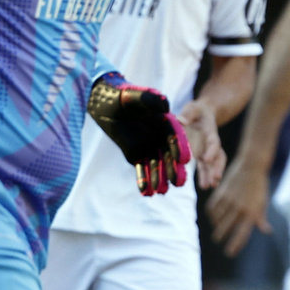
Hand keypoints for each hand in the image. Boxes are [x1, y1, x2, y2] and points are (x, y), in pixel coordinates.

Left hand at [86, 78, 190, 196]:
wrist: (104, 104)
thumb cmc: (120, 96)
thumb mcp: (133, 96)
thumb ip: (149, 99)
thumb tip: (165, 104)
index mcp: (164, 121)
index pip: (175, 135)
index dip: (180, 147)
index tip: (185, 160)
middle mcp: (159, 136)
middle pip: (168, 154)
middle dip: (173, 169)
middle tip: (178, 182)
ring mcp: (148, 146)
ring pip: (156, 165)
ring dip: (159, 178)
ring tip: (161, 192)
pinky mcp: (136, 155)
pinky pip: (141, 169)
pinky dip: (143, 180)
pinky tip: (146, 193)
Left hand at [178, 101, 225, 189]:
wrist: (203, 113)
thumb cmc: (197, 110)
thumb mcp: (193, 107)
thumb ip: (188, 113)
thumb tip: (181, 121)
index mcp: (210, 131)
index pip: (213, 142)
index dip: (211, 151)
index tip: (206, 159)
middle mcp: (211, 143)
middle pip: (217, 157)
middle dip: (217, 168)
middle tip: (215, 179)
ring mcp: (207, 150)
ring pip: (213, 164)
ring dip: (212, 175)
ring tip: (210, 186)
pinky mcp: (202, 155)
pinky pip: (206, 167)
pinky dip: (206, 176)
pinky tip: (205, 186)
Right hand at [207, 150, 271, 254]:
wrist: (252, 165)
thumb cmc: (259, 186)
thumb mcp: (263, 202)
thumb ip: (262, 218)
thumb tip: (266, 230)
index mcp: (252, 212)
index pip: (242, 234)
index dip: (235, 245)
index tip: (229, 253)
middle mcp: (240, 208)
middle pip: (226, 229)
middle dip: (220, 236)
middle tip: (218, 240)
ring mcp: (229, 200)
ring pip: (217, 219)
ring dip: (216, 225)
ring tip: (217, 227)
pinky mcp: (221, 193)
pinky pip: (212, 208)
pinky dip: (212, 214)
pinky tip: (213, 216)